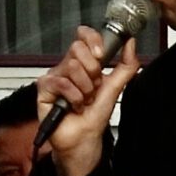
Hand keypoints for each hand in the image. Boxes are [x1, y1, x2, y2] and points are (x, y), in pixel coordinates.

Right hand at [33, 26, 140, 175]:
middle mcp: (67, 66)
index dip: (92, 39)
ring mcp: (54, 76)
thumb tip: (131, 44)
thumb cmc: (95, 116)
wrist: (85, 138)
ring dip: (85, 89)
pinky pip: (62, 82)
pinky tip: (74, 106)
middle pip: (77, 48)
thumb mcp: (115, 88)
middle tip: (93, 88)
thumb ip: (126, 66)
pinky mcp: (44, 88)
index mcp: (83, 63)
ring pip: (72, 66)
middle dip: (93, 71)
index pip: (83, 36)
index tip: (102, 53)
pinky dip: (74, 97)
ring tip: (84, 100)